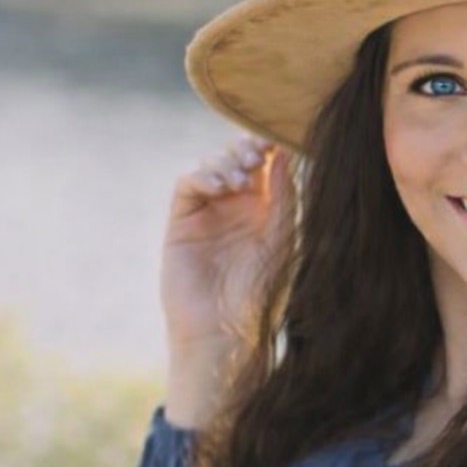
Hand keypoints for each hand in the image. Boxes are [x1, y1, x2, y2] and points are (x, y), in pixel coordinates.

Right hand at [160, 134, 296, 422]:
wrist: (226, 327)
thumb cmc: (262, 288)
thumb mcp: (282, 236)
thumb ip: (284, 195)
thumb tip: (283, 153)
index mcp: (265, 210)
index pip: (266, 167)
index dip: (269, 148)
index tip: (276, 138)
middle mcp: (236, 207)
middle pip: (238, 159)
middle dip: (247, 149)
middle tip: (257, 152)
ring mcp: (208, 213)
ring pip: (212, 166)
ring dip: (227, 160)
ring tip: (241, 174)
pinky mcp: (182, 222)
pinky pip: (188, 184)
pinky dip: (203, 174)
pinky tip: (221, 183)